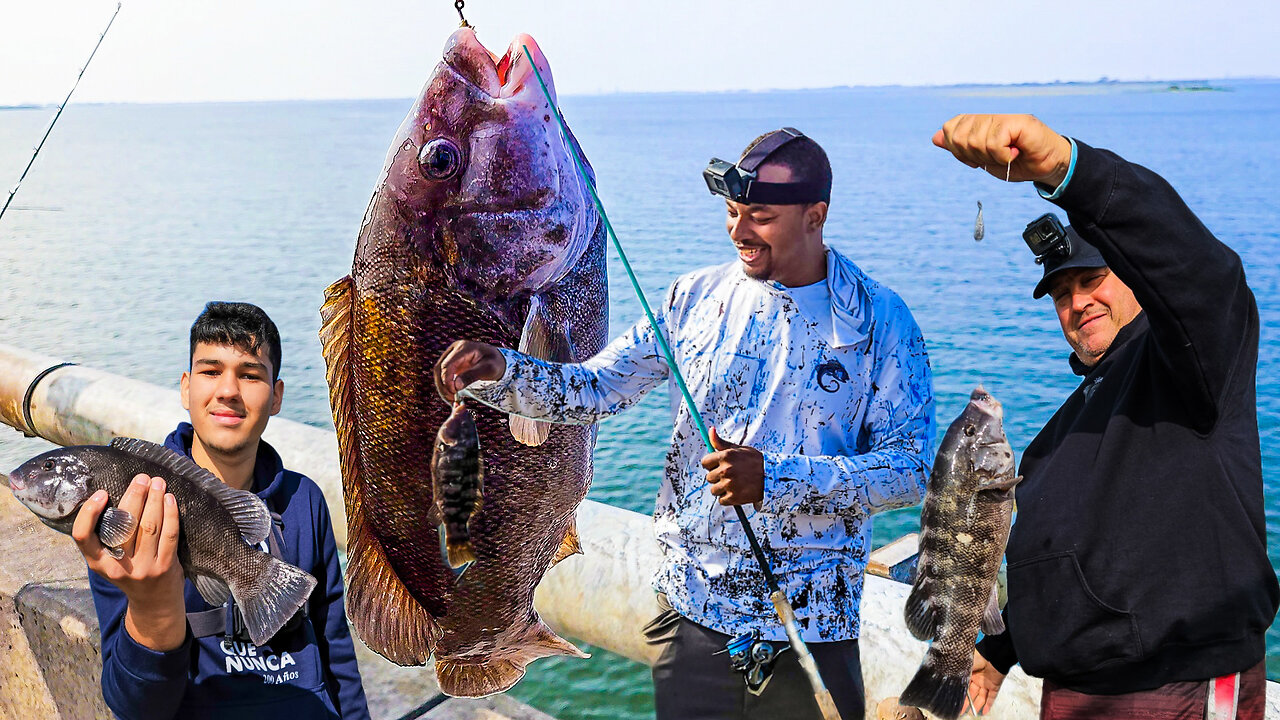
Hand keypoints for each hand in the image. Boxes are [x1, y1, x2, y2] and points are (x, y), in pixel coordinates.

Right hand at [73, 474, 185, 651]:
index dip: (89, 514)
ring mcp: (143, 567)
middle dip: (133, 496)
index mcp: (98, 564)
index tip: (101, 494)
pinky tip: (170, 499)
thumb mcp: (111, 562)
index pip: (83, 537)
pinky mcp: (165, 567)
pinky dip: (171, 514)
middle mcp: (118, 566)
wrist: (154, 605)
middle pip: (123, 525)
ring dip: (154, 500)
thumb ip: (109, 538)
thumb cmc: (131, 574)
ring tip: (158, 482)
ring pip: (149, 526)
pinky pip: (169, 534)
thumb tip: (118, 496)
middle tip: (141, 478)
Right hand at [434, 340, 506, 402]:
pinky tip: (451, 395)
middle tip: (450, 399)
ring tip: (451, 399)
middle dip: (443, 385)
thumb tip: (456, 386)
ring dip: (442, 387)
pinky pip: (443, 375)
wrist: (497, 361)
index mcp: (463, 348)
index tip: (454, 392)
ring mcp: (452, 356)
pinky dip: (445, 386)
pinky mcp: (452, 364)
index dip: (447, 380)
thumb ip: (472, 376)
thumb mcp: (488, 369)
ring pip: (439, 373)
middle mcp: (454, 350)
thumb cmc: (495, 363)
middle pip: (440, 368)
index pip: (447, 364)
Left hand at [700, 428, 763, 506]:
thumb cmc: (754, 461)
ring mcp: (729, 484)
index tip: (718, 466)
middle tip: (730, 475)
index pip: (705, 462)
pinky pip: (722, 500)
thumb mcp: (738, 449)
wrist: (772, 476)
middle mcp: (726, 470)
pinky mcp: (734, 497)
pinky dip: (728, 498)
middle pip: (709, 477)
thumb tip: (710, 430)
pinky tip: (737, 491)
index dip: (711, 465)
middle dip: (717, 477)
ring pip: (714, 490)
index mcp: (725, 456)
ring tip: (734, 484)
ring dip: (722, 489)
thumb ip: (721, 443)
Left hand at [932, 114, 1072, 186]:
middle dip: (972, 155)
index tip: (975, 160)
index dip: (957, 149)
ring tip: (1007, 155)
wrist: (1048, 166)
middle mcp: (989, 117)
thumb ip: (960, 148)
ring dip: (991, 156)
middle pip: (958, 135)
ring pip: (976, 139)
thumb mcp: (983, 159)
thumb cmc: (1019, 163)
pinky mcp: (1020, 122)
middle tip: (993, 157)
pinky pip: (995, 141)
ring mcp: (1004, 118)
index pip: (950, 128)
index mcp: (979, 124)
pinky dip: (1003, 155)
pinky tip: (1015, 153)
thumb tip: (935, 138)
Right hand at [962, 648, 1006, 715]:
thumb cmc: (978, 658)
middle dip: (967, 703)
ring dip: (977, 705)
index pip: (964, 687)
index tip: (956, 702)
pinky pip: (992, 697)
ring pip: (981, 697)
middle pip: (972, 693)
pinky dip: (989, 704)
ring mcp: (986, 683)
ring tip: (972, 714)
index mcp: (969, 673)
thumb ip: (959, 675)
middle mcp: (977, 679)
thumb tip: (951, 681)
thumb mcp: (964, 667)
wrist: (993, 656)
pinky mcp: (995, 685)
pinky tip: (985, 711)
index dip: (960, 695)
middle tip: (962, 711)